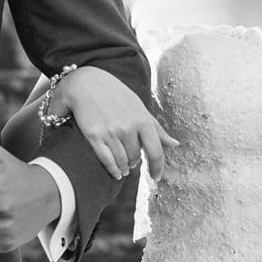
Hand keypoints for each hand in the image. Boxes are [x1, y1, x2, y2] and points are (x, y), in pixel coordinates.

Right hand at [45, 68, 173, 180]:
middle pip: (136, 157)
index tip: (156, 177)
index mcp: (142, 120)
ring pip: (123, 161)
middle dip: (136, 162)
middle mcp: (128, 127)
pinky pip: (107, 160)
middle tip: (133, 161)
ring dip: (125, 168)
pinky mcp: (94, 136)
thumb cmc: (116, 95)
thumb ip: (157, 128)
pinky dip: (113, 170)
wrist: (86, 83)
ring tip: (125, 169)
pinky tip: (117, 173)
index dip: (158, 168)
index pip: (156, 151)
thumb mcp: (139, 108)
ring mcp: (111, 132)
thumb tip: (175, 144)